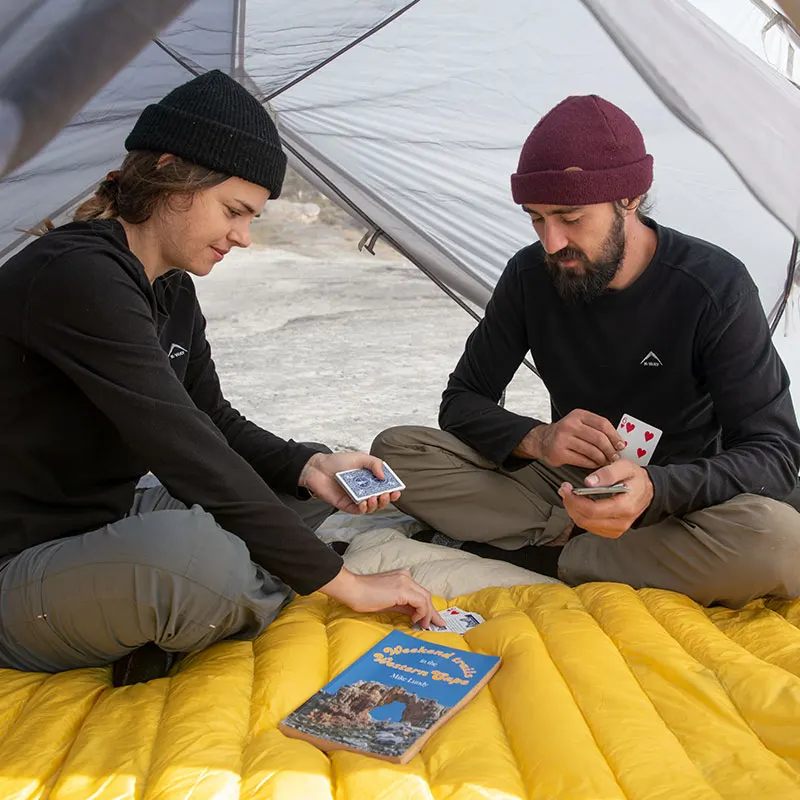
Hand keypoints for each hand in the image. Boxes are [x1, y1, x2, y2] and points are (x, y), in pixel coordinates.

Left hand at [299, 451, 400, 514]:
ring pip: (370, 508)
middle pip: (380, 500)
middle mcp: (364, 490)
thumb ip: (374, 463)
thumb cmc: (338, 462)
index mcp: (370, 480)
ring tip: (374, 498)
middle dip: (386, 500)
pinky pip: (357, 511)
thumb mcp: (360, 457)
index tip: (397, 490)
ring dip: (375, 505)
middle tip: (386, 495)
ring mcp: (355, 499)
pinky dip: (362, 509)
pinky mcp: (346, 505)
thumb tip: (384, 475)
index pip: (385, 488)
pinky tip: (363, 503)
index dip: (393, 491)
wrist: (318, 467)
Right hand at [320, 567, 444, 627]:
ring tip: (425, 625)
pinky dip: (421, 612)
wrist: (352, 589)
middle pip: (426, 595)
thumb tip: (413, 615)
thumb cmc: (363, 596)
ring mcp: (405, 581)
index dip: (427, 607)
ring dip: (428, 614)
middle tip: (438, 624)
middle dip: (432, 611)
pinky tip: (415, 620)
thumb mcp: (388, 601)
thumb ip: (402, 605)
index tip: (431, 620)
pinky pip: (420, 602)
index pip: (420, 593)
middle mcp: (406, 577)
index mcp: (402, 577)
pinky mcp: (402, 589)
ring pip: (426, 598)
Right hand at [515, 409, 624, 468]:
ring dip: (602, 459)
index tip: (621, 445)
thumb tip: (618, 443)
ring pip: (592, 451)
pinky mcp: (559, 452)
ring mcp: (563, 438)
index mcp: (578, 415)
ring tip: (605, 462)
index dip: (614, 436)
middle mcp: (570, 424)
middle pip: (598, 438)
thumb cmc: (567, 433)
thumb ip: (596, 429)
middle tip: (615, 457)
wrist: (543, 440)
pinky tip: (594, 464)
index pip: (602, 423)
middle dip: (610, 450)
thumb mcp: (580, 423)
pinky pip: (582, 460)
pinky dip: (592, 464)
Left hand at [557, 459, 653, 537]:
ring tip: (569, 495)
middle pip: (586, 520)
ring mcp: (617, 528)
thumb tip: (589, 482)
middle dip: (570, 504)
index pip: (592, 510)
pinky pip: (590, 527)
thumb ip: (608, 473)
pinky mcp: (612, 531)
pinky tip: (579, 504)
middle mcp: (621, 522)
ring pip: (585, 525)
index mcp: (625, 506)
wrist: (647, 491)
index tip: (566, 488)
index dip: (575, 500)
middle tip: (564, 490)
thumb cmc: (636, 478)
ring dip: (573, 510)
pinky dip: (580, 515)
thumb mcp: (625, 467)